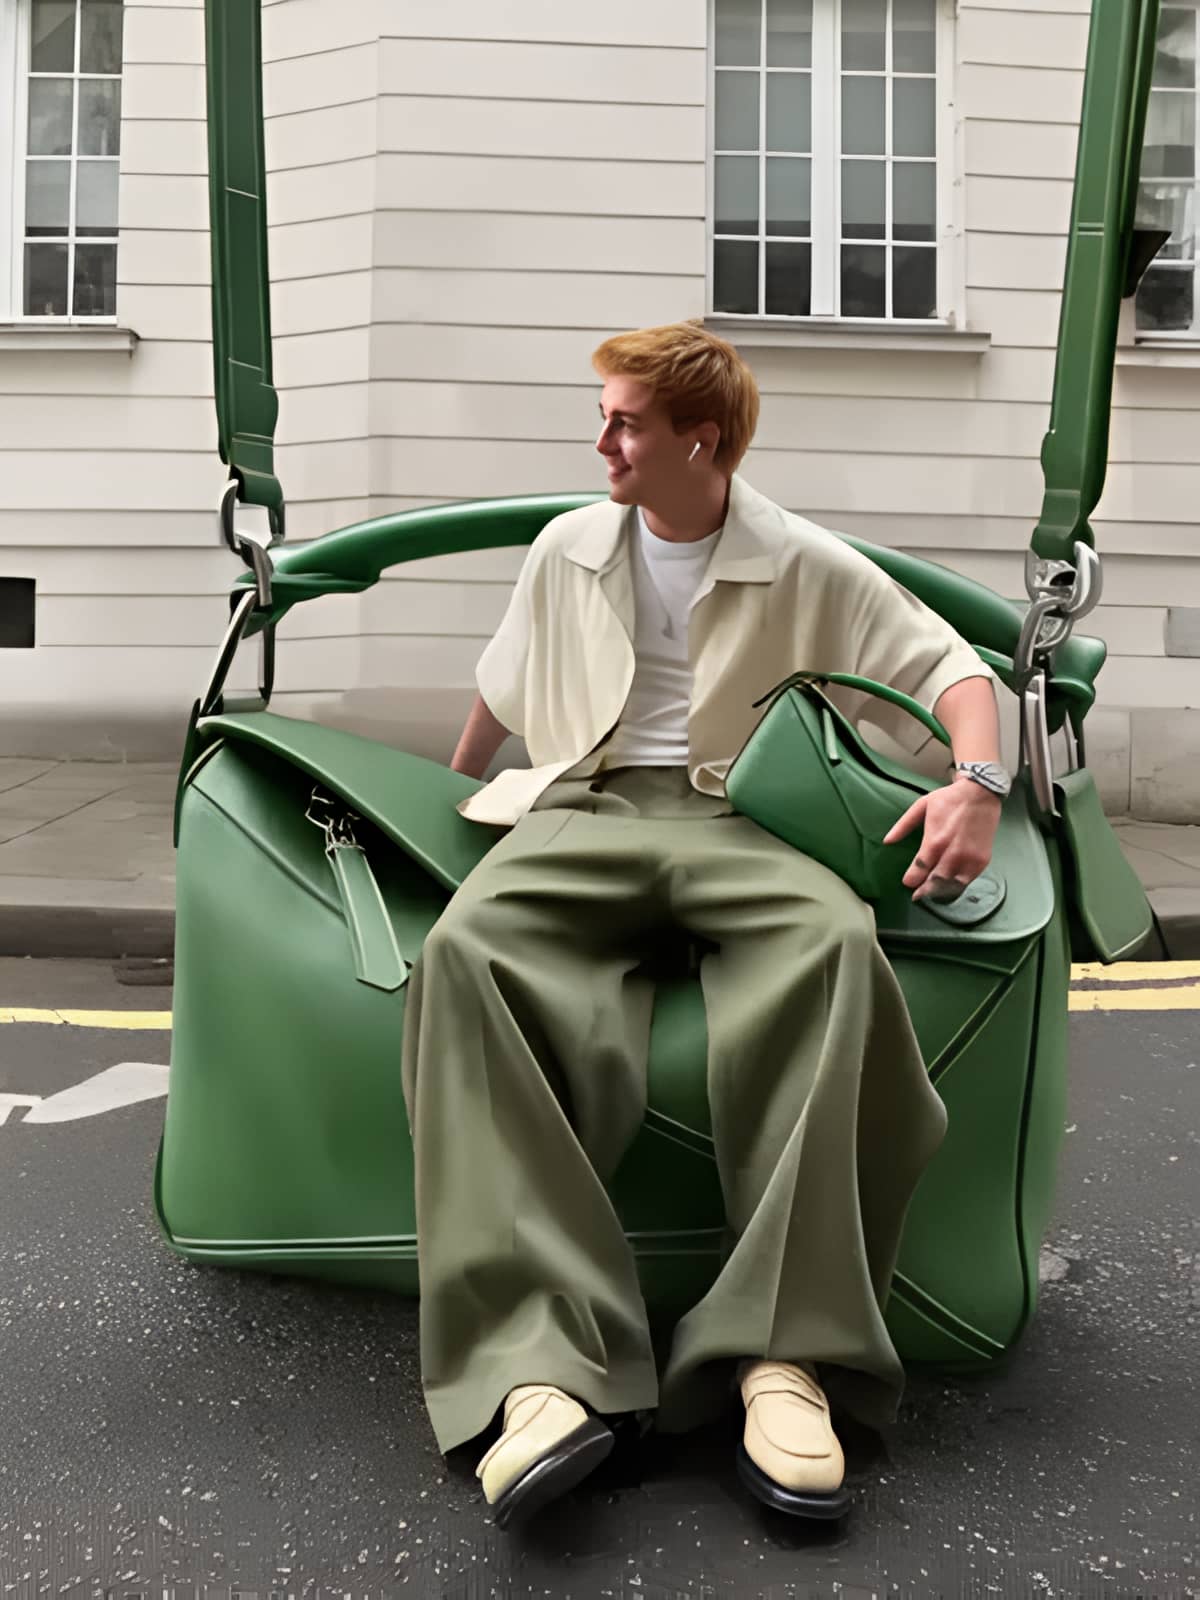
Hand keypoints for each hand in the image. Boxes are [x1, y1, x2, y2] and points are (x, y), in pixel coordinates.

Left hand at [883, 777, 1001, 902]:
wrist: (981, 793)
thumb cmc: (950, 799)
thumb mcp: (921, 806)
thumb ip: (903, 826)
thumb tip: (887, 841)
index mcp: (934, 841)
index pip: (919, 870)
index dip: (911, 880)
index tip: (908, 883)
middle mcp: (952, 853)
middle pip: (934, 883)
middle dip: (924, 891)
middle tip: (918, 894)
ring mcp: (969, 859)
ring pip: (952, 886)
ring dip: (941, 892)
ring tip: (932, 893)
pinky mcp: (981, 861)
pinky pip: (967, 881)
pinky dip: (957, 886)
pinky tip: (950, 885)